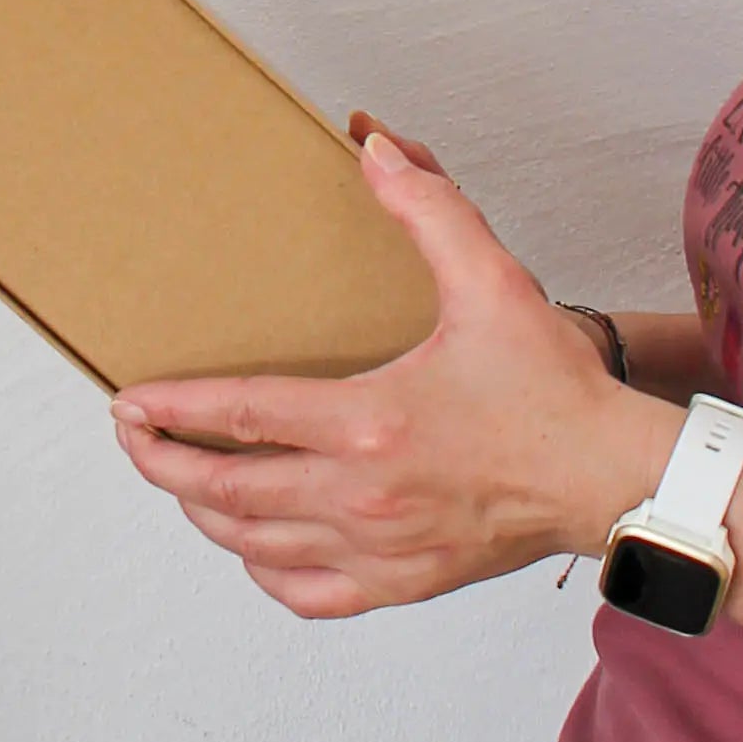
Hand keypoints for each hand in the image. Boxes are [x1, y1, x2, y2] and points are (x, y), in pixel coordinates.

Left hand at [111, 129, 678, 615]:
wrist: (614, 478)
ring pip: (254, 544)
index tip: (128, 403)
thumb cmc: (556, 391)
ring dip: (203, 514)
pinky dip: (264, 570)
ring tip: (179, 480)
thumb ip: (430, 209)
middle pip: (225, 492)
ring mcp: (380, 548)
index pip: (242, 417)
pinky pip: (307, 593)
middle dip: (163, 464)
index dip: (175, 410)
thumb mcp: (493, 283)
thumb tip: (376, 148)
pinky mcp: (404, 583)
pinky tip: (253, 545)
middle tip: (133, 439)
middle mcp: (363, 494)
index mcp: (370, 423)